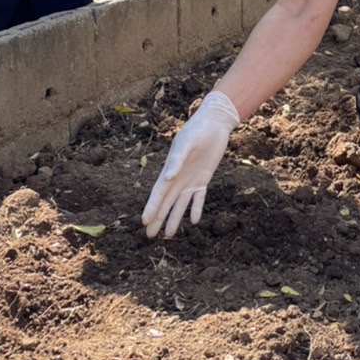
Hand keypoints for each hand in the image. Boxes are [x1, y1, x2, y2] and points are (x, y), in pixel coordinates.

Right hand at [142, 90, 239, 236]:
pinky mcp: (204, 178)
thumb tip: (167, 178)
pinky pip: (199, 198)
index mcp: (170, 169)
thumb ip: (177, 159)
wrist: (215, 123)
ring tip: (169, 236)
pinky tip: (194, 221)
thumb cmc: (198, 129)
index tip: (144, 222)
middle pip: (166, 203)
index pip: (158, 193)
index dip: (151, 207)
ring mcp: (190, 179)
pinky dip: (196, 209)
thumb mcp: (187, 142)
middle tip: (150, 236)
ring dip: (174, 219)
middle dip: (158, 219)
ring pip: (180, 204)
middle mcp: (178, 178)